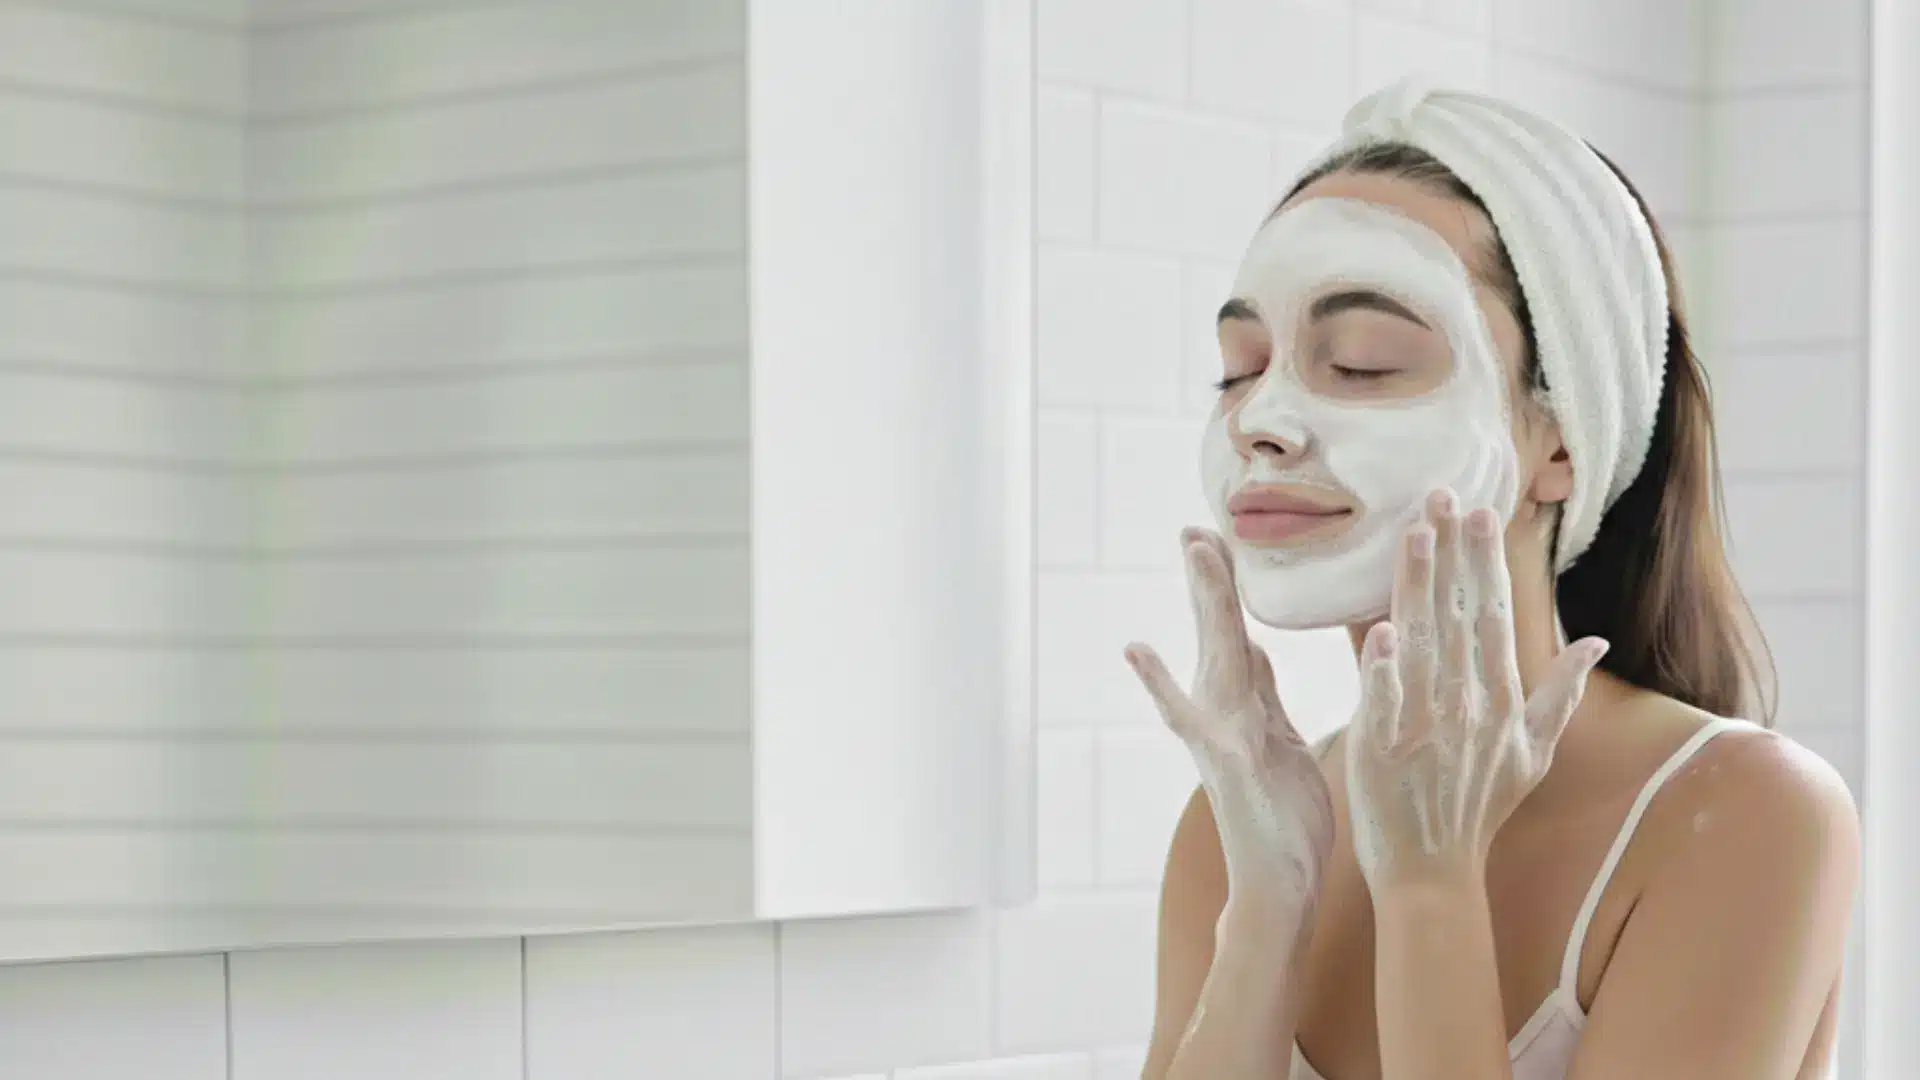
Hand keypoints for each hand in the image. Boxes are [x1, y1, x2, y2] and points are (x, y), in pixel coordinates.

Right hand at [1127, 528, 1335, 912]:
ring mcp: (1222, 734)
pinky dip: (1161, 682)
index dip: (1231, 584)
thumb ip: (1266, 698)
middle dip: (1211, 576)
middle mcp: (1229, 711)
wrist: (1280, 886)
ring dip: (1205, 603)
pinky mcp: (1225, 762)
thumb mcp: (1286, 744)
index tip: (1221, 534)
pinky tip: (1136, 649)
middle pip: (1223, 630)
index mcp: (1250, 705)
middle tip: (1195, 522)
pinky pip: (1192, 716)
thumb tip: (1256, 650)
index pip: (1241, 630)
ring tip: (1193, 552)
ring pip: (1215, 653)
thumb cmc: (1286, 822)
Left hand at [1345, 490, 1609, 890]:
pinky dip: (1383, 667)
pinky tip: (1378, 629)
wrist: (1433, 870)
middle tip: (1441, 494)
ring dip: (1418, 586)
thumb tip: (1594, 639)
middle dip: (1453, 553)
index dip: (1487, 562)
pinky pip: (1384, 700)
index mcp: (1501, 700)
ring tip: (1414, 532)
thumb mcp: (1533, 753)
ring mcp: (1425, 725)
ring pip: (1421, 642)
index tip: (1481, 511)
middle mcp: (1467, 705)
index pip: (1494, 615)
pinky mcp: (1381, 748)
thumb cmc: (1480, 808)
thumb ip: (1561, 692)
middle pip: (1459, 615)